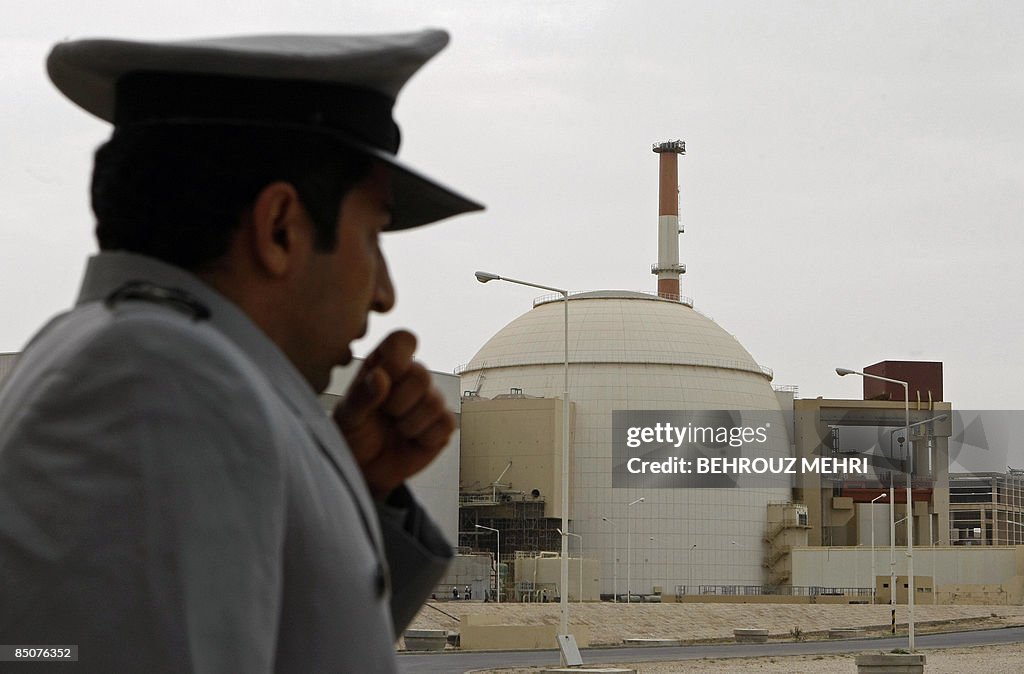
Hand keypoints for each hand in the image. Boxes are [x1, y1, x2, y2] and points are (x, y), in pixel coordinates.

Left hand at [333, 330, 455, 499]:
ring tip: (395, 429)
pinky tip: (411, 439)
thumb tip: (380, 377)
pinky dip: (424, 436)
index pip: (403, 341)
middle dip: (398, 402)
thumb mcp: (347, 416)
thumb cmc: (353, 435)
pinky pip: (445, 423)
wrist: (366, 468)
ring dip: (409, 423)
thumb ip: (361, 396)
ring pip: (434, 401)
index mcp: (384, 364)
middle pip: (422, 374)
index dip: (398, 356)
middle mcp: (409, 377)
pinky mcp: (442, 423)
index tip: (383, 376)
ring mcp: (429, 399)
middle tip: (384, 414)